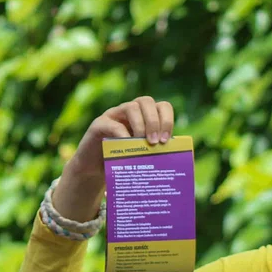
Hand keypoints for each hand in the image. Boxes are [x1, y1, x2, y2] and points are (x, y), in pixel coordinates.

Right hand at [52, 96, 175, 221]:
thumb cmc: (122, 163)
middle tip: (155, 142)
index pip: (162, 107)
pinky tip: (127, 146)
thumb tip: (177, 163)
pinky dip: (122, 134)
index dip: (167, 120)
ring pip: (132, 107)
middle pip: (147, 101)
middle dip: (155, 121)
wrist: (94, 170)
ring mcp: (114, 115)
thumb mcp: (142, 156)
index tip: (166, 140)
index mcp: (145, 117)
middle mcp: (130, 111)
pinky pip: (113, 124)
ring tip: (142, 143)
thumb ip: (155, 153)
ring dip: (140, 124)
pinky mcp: (99, 124)